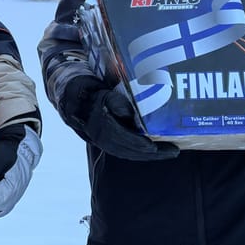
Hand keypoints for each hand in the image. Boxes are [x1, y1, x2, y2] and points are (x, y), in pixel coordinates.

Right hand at [58, 76, 177, 161]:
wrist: (71, 97)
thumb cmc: (89, 90)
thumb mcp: (102, 90)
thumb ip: (115, 101)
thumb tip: (130, 113)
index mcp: (99, 123)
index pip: (122, 138)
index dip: (140, 144)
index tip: (157, 146)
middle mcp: (99, 136)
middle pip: (128, 150)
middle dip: (152, 153)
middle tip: (173, 151)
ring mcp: (101, 141)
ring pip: (126, 152)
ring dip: (148, 155)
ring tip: (167, 152)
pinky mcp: (103, 141)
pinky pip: (122, 150)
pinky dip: (139, 152)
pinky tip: (152, 150)